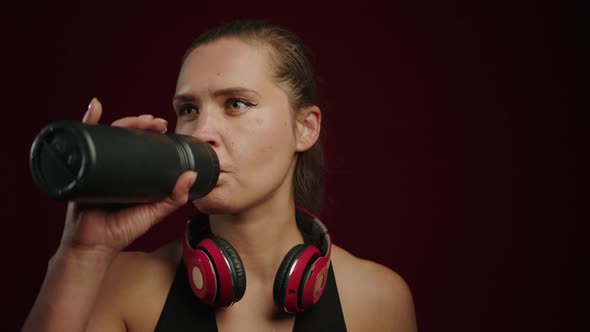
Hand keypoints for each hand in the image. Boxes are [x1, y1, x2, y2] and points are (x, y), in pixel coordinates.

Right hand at [60, 98, 196, 256]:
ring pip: (108, 135)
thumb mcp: (154, 212)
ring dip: (123, 121)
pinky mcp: (81, 168)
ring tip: (140, 118)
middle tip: (156, 122)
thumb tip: (192, 175)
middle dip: (140, 123)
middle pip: (124, 136)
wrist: (94, 245)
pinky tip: (95, 107)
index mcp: (130, 172)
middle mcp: (113, 165)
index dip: (151, 132)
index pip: (139, 144)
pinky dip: (86, 122)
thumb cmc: (121, 230)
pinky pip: (81, 141)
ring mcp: (96, 164)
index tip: (163, 125)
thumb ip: (174, 198)